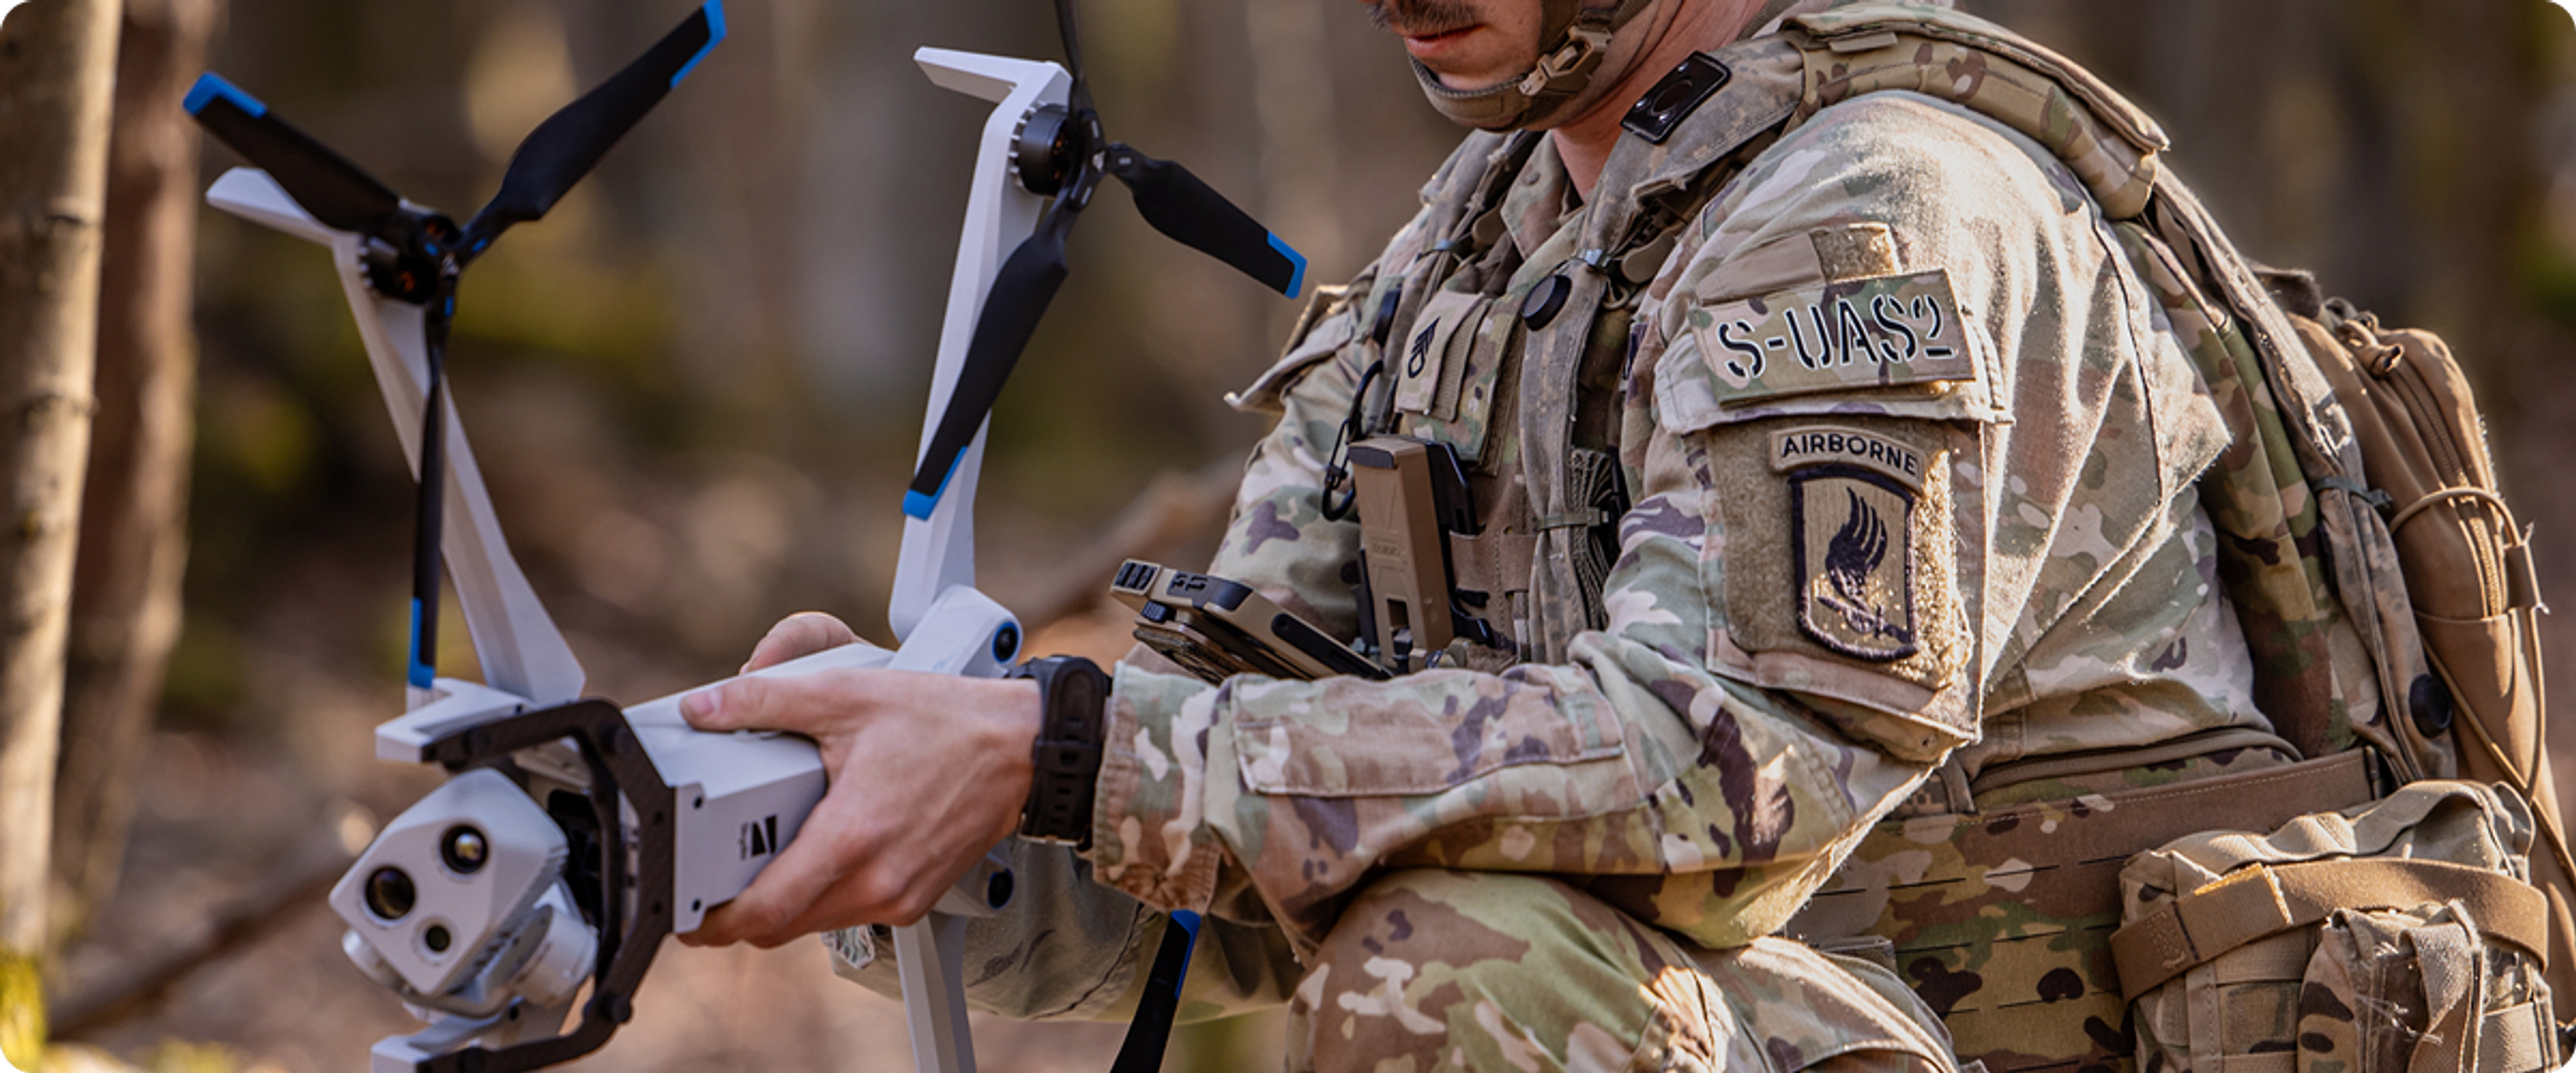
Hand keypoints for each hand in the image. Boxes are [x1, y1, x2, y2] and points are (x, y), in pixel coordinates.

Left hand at [676, 614, 1042, 947]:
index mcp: (852, 836)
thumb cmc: (947, 723)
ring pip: (813, 924)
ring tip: (767, 855)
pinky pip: (849, 913)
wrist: (1020, 748)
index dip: (714, 921)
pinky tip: (821, 851)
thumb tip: (706, 708)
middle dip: (739, 912)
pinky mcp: (913, 899)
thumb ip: (766, 700)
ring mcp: (898, 895)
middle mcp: (876, 879)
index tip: (687, 911)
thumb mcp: (848, 695)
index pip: (764, 911)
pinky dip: (823, 896)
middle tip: (712, 880)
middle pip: (780, 927)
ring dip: (782, 904)